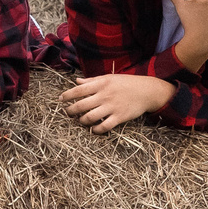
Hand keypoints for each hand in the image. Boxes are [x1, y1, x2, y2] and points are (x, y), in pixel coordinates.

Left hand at [59, 72, 176, 130]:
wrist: (147, 91)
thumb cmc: (126, 83)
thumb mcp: (109, 78)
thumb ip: (92, 81)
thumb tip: (76, 81)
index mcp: (101, 84)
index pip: (78, 90)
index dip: (67, 95)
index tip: (60, 99)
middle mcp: (105, 95)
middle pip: (81, 105)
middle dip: (71, 111)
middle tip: (68, 113)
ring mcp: (112, 107)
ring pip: (90, 117)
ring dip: (82, 121)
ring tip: (80, 121)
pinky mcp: (119, 117)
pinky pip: (104, 126)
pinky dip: (96, 130)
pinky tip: (93, 129)